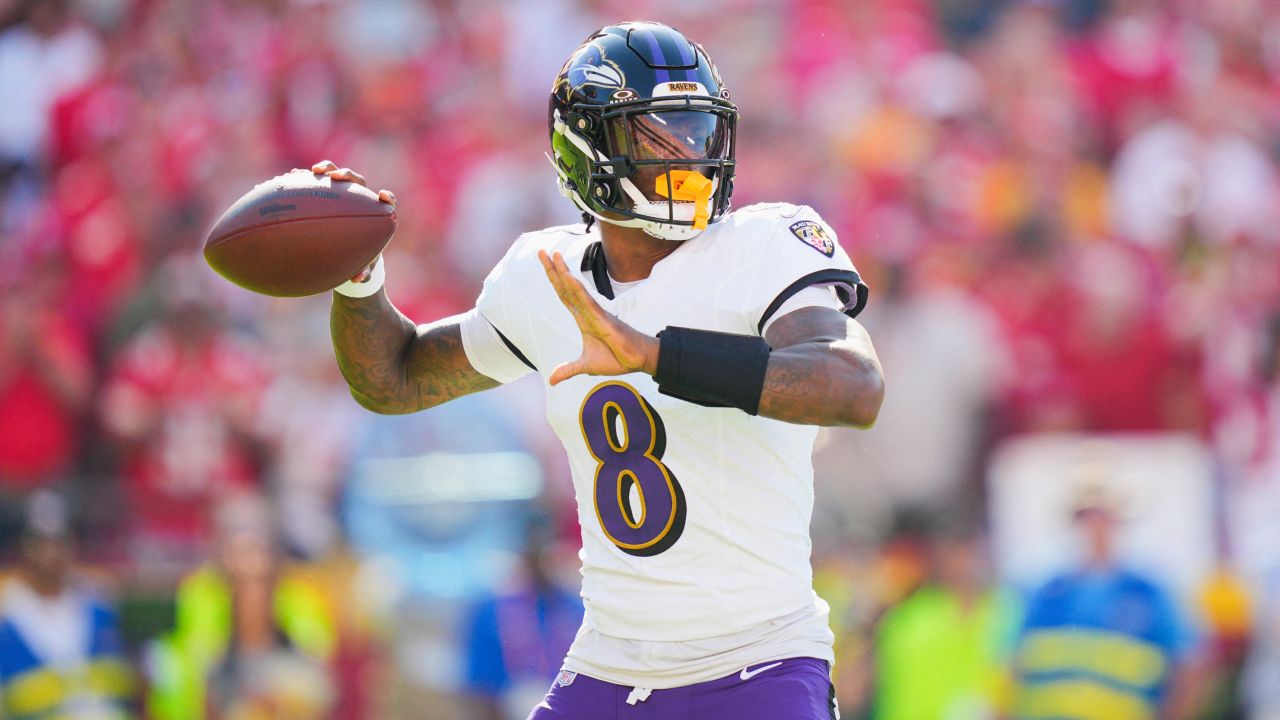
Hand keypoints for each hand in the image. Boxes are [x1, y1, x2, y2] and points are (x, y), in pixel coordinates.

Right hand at [311, 160, 394, 281]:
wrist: (348, 247)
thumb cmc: (360, 255)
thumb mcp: (362, 264)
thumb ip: (363, 272)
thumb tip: (357, 280)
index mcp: (374, 213)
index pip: (386, 201)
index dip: (387, 197)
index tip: (382, 196)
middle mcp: (360, 198)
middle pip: (357, 180)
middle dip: (347, 175)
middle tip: (335, 177)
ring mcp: (342, 192)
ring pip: (335, 175)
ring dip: (326, 169)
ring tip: (314, 171)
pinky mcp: (326, 191)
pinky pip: (315, 181)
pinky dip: (305, 177)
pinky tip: (290, 177)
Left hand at [539, 250, 658, 384]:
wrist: (638, 361)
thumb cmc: (617, 358)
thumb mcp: (586, 366)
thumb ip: (568, 370)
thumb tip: (551, 380)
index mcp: (583, 319)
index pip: (564, 295)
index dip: (554, 280)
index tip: (545, 264)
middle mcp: (587, 312)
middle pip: (566, 287)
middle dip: (553, 270)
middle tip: (541, 252)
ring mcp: (595, 314)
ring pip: (575, 290)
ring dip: (563, 273)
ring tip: (553, 256)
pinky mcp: (604, 320)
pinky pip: (588, 303)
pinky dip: (577, 291)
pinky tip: (568, 279)